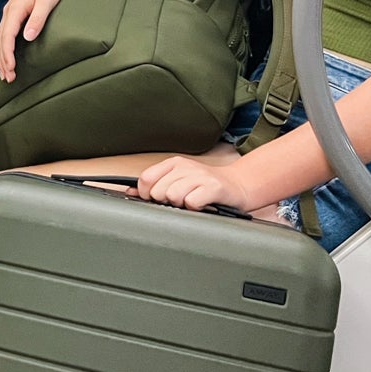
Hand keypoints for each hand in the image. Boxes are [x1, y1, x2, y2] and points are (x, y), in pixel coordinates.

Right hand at [0, 0, 77, 81]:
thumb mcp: (47, 1)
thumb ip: (37, 19)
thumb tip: (28, 36)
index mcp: (15, 9)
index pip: (7, 36)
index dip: (7, 54)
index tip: (10, 68)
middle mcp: (10, 11)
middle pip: (1, 40)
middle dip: (3, 60)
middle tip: (8, 77)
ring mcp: (11, 12)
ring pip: (2, 38)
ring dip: (2, 56)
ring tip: (6, 72)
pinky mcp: (16, 13)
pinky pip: (6, 33)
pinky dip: (5, 47)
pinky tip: (8, 55)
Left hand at [135, 156, 251, 212]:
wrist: (240, 185)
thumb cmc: (207, 186)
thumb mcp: (179, 180)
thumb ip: (156, 184)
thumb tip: (130, 192)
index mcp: (174, 163)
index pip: (146, 178)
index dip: (146, 194)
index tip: (155, 200)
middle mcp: (186, 167)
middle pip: (158, 191)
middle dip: (166, 202)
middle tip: (180, 201)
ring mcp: (200, 176)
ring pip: (173, 196)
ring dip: (181, 205)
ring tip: (192, 202)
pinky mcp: (213, 187)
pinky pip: (191, 202)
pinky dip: (195, 208)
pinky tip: (202, 205)